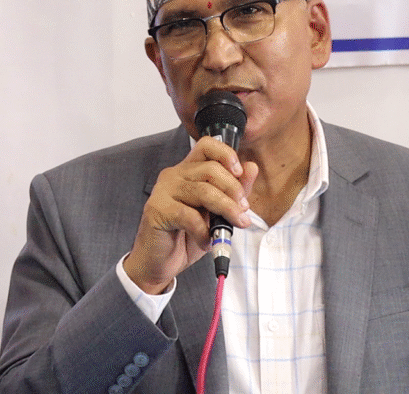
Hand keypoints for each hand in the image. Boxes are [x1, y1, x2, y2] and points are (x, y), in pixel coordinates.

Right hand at [123, 136, 256, 294]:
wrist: (159, 262)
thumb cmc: (187, 236)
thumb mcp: (217, 213)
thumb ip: (234, 190)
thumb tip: (251, 168)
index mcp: (188, 170)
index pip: (207, 146)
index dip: (226, 154)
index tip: (239, 172)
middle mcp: (174, 175)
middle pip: (210, 169)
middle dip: (233, 191)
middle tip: (242, 212)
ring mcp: (163, 191)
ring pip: (203, 191)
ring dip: (225, 210)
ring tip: (232, 226)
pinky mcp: (157, 209)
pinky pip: (189, 215)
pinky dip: (204, 231)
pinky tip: (207, 241)